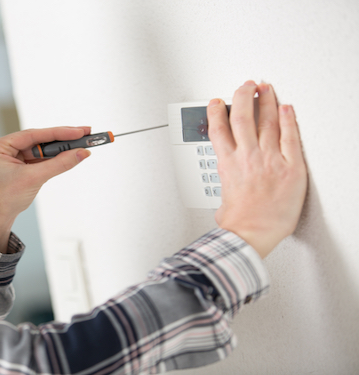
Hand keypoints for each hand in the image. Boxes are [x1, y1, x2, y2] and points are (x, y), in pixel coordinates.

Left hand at [0, 126, 91, 252]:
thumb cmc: (3, 202)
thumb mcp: (33, 179)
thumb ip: (59, 164)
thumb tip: (81, 153)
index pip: (31, 135)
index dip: (58, 132)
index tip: (79, 131)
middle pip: (34, 141)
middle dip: (59, 140)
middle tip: (83, 135)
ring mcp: (3, 158)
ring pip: (35, 151)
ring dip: (55, 151)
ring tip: (78, 146)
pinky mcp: (11, 167)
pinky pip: (32, 160)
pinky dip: (48, 160)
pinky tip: (64, 156)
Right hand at [207, 81, 306, 257]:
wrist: (252, 234)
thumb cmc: (238, 223)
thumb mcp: (222, 197)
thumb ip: (227, 183)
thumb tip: (230, 184)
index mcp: (227, 164)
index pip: (219, 128)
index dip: (217, 111)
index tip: (218, 102)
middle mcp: (247, 157)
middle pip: (243, 116)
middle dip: (244, 97)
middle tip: (247, 86)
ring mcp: (270, 160)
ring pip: (267, 121)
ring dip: (266, 101)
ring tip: (266, 89)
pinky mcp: (291, 167)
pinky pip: (291, 137)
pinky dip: (289, 120)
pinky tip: (287, 109)